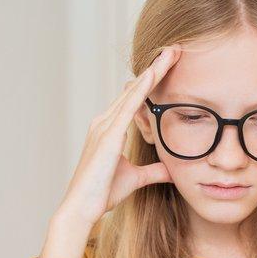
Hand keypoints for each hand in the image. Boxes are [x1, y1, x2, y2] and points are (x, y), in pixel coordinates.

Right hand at [56, 45, 181, 227]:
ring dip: (153, 71)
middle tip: (175, 49)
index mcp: (109, 130)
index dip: (152, 81)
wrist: (81, 208)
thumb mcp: (135, 178)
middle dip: (156, 68)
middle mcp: (104, 122)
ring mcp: (104, 126)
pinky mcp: (108, 136)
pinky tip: (154, 74)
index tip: (169, 65)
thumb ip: (153, 171)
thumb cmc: (101, 194)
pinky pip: (128, 107)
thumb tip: (171, 169)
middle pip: (134, 89)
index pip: (135, 99)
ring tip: (171, 53)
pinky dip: (142, 89)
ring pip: (133, 92)